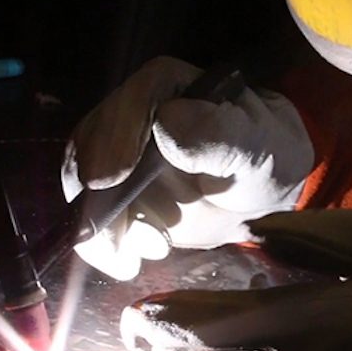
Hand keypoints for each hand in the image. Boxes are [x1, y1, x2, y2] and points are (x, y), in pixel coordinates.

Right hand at [62, 56, 313, 279]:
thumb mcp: (255, 145)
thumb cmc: (266, 155)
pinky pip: (93, 216)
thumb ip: (218, 134)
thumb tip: (168, 124)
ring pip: (85, 184)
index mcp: (167, 87)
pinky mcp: (114, 192)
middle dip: (99, 193)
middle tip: (121, 236)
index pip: (132, 101)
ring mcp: (118, 154)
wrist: (260, 190)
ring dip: (105, 225)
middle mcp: (133, 115)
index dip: (116, 136)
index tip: (111, 179)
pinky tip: (128, 263)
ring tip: (150, 249)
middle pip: (93, 144)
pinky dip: (103, 243)